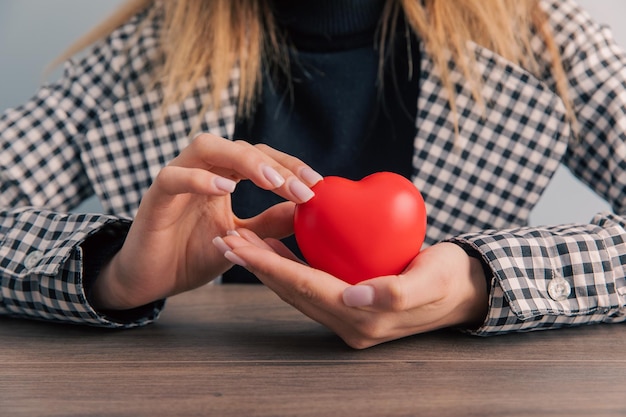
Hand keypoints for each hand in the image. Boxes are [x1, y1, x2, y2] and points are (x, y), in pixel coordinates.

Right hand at [90, 133, 321, 309]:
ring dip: (243, 161)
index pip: (260, 157)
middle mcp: (201, 170)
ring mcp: (177, 179)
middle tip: (303, 188)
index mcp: (222, 176)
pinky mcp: (155, 197)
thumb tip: (306, 210)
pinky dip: (199, 179)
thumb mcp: (242, 239)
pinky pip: (173, 177)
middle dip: (275, 165)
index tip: (316, 186)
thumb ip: (271, 223)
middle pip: (240, 147)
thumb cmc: (194, 255)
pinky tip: (226, 188)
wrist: (152, 280)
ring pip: (207, 147)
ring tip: (272, 182)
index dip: (289, 166)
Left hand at [216, 229, 488, 348]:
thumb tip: (354, 296)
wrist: (466, 289)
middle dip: (257, 267)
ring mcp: (349, 316)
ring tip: (239, 244)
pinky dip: (287, 267)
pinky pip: (310, 286)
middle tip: (225, 241)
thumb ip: (397, 291)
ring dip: (266, 267)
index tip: (239, 246)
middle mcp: (350, 322)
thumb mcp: (434, 280)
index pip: (305, 288)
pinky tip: (273, 248)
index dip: (270, 266)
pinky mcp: (351, 305)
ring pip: (297, 290)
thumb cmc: (451, 278)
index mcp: (365, 318)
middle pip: (292, 291)